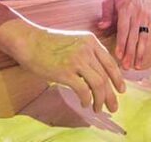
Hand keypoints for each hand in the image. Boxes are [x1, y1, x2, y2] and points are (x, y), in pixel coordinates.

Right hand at [0, 20, 124, 112]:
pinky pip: (83, 90)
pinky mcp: (65, 72)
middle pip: (106, 76)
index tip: (121, 89)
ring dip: (100, 100)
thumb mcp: (74, 41)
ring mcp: (77, 60)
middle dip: (111, 95)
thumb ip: (87, 52)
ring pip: (98, 84)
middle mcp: (87, 50)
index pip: (110, 62)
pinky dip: (87, 100)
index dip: (118, 78)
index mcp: (91, 41)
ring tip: (98, 108)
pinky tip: (85, 104)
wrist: (29, 41)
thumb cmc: (49, 43)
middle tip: (113, 106)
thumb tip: (98, 73)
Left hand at [97, 0, 149, 69]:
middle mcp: (137, 14)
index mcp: (126, 8)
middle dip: (130, 52)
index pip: (123, 29)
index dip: (121, 43)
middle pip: (133, 36)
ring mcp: (144, 17)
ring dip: (139, 53)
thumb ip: (106, 13)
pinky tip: (141, 57)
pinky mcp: (148, 19)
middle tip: (126, 66)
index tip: (118, 55)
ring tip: (136, 66)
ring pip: (142, 38)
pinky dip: (144, 47)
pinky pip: (146, 35)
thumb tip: (102, 26)